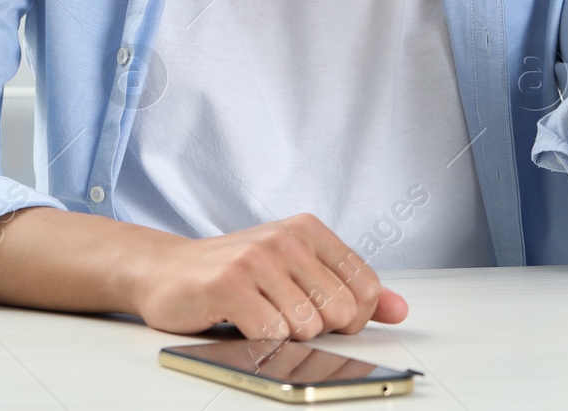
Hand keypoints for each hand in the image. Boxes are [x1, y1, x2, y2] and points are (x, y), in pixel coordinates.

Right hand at [132, 212, 408, 340]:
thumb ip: (349, 288)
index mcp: (309, 229)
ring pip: (307, 326)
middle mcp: (286, 238)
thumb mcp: (298, 270)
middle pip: (341, 310)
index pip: (365, 286)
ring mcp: (257, 259)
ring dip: (285, 335)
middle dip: (319, 329)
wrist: (168, 271)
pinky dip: (260, 339)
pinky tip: (243, 321)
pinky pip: (271, 333)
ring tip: (261, 315)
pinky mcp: (230, 284)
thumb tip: (400, 309)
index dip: (353, 316)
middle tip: (286, 317)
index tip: (326, 315)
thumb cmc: (235, 272)